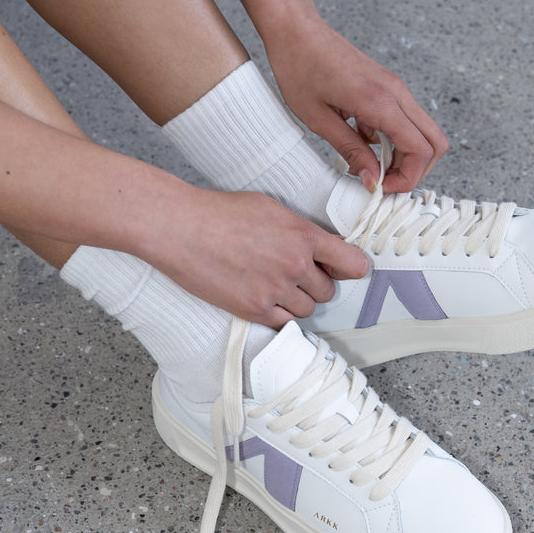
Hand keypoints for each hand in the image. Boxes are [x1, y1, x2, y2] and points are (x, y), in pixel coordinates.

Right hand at [151, 188, 367, 327]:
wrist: (181, 229)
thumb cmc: (220, 213)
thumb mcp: (271, 208)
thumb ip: (300, 230)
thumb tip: (319, 247)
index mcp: (303, 236)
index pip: (352, 263)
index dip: (351, 268)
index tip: (347, 270)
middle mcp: (295, 265)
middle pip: (327, 292)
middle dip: (315, 285)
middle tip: (295, 276)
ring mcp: (275, 290)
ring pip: (306, 310)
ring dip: (296, 302)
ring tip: (273, 286)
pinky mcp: (254, 310)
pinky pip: (282, 323)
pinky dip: (277, 315)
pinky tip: (264, 300)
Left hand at [265, 15, 448, 193]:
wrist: (296, 30)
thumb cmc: (300, 68)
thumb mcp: (319, 120)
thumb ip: (351, 151)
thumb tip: (373, 180)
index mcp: (381, 102)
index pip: (420, 150)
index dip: (408, 178)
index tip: (382, 188)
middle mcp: (396, 93)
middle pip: (434, 143)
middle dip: (415, 170)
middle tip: (384, 182)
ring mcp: (395, 88)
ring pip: (423, 132)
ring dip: (405, 156)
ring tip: (371, 165)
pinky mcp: (388, 87)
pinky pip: (406, 120)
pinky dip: (394, 139)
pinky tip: (363, 142)